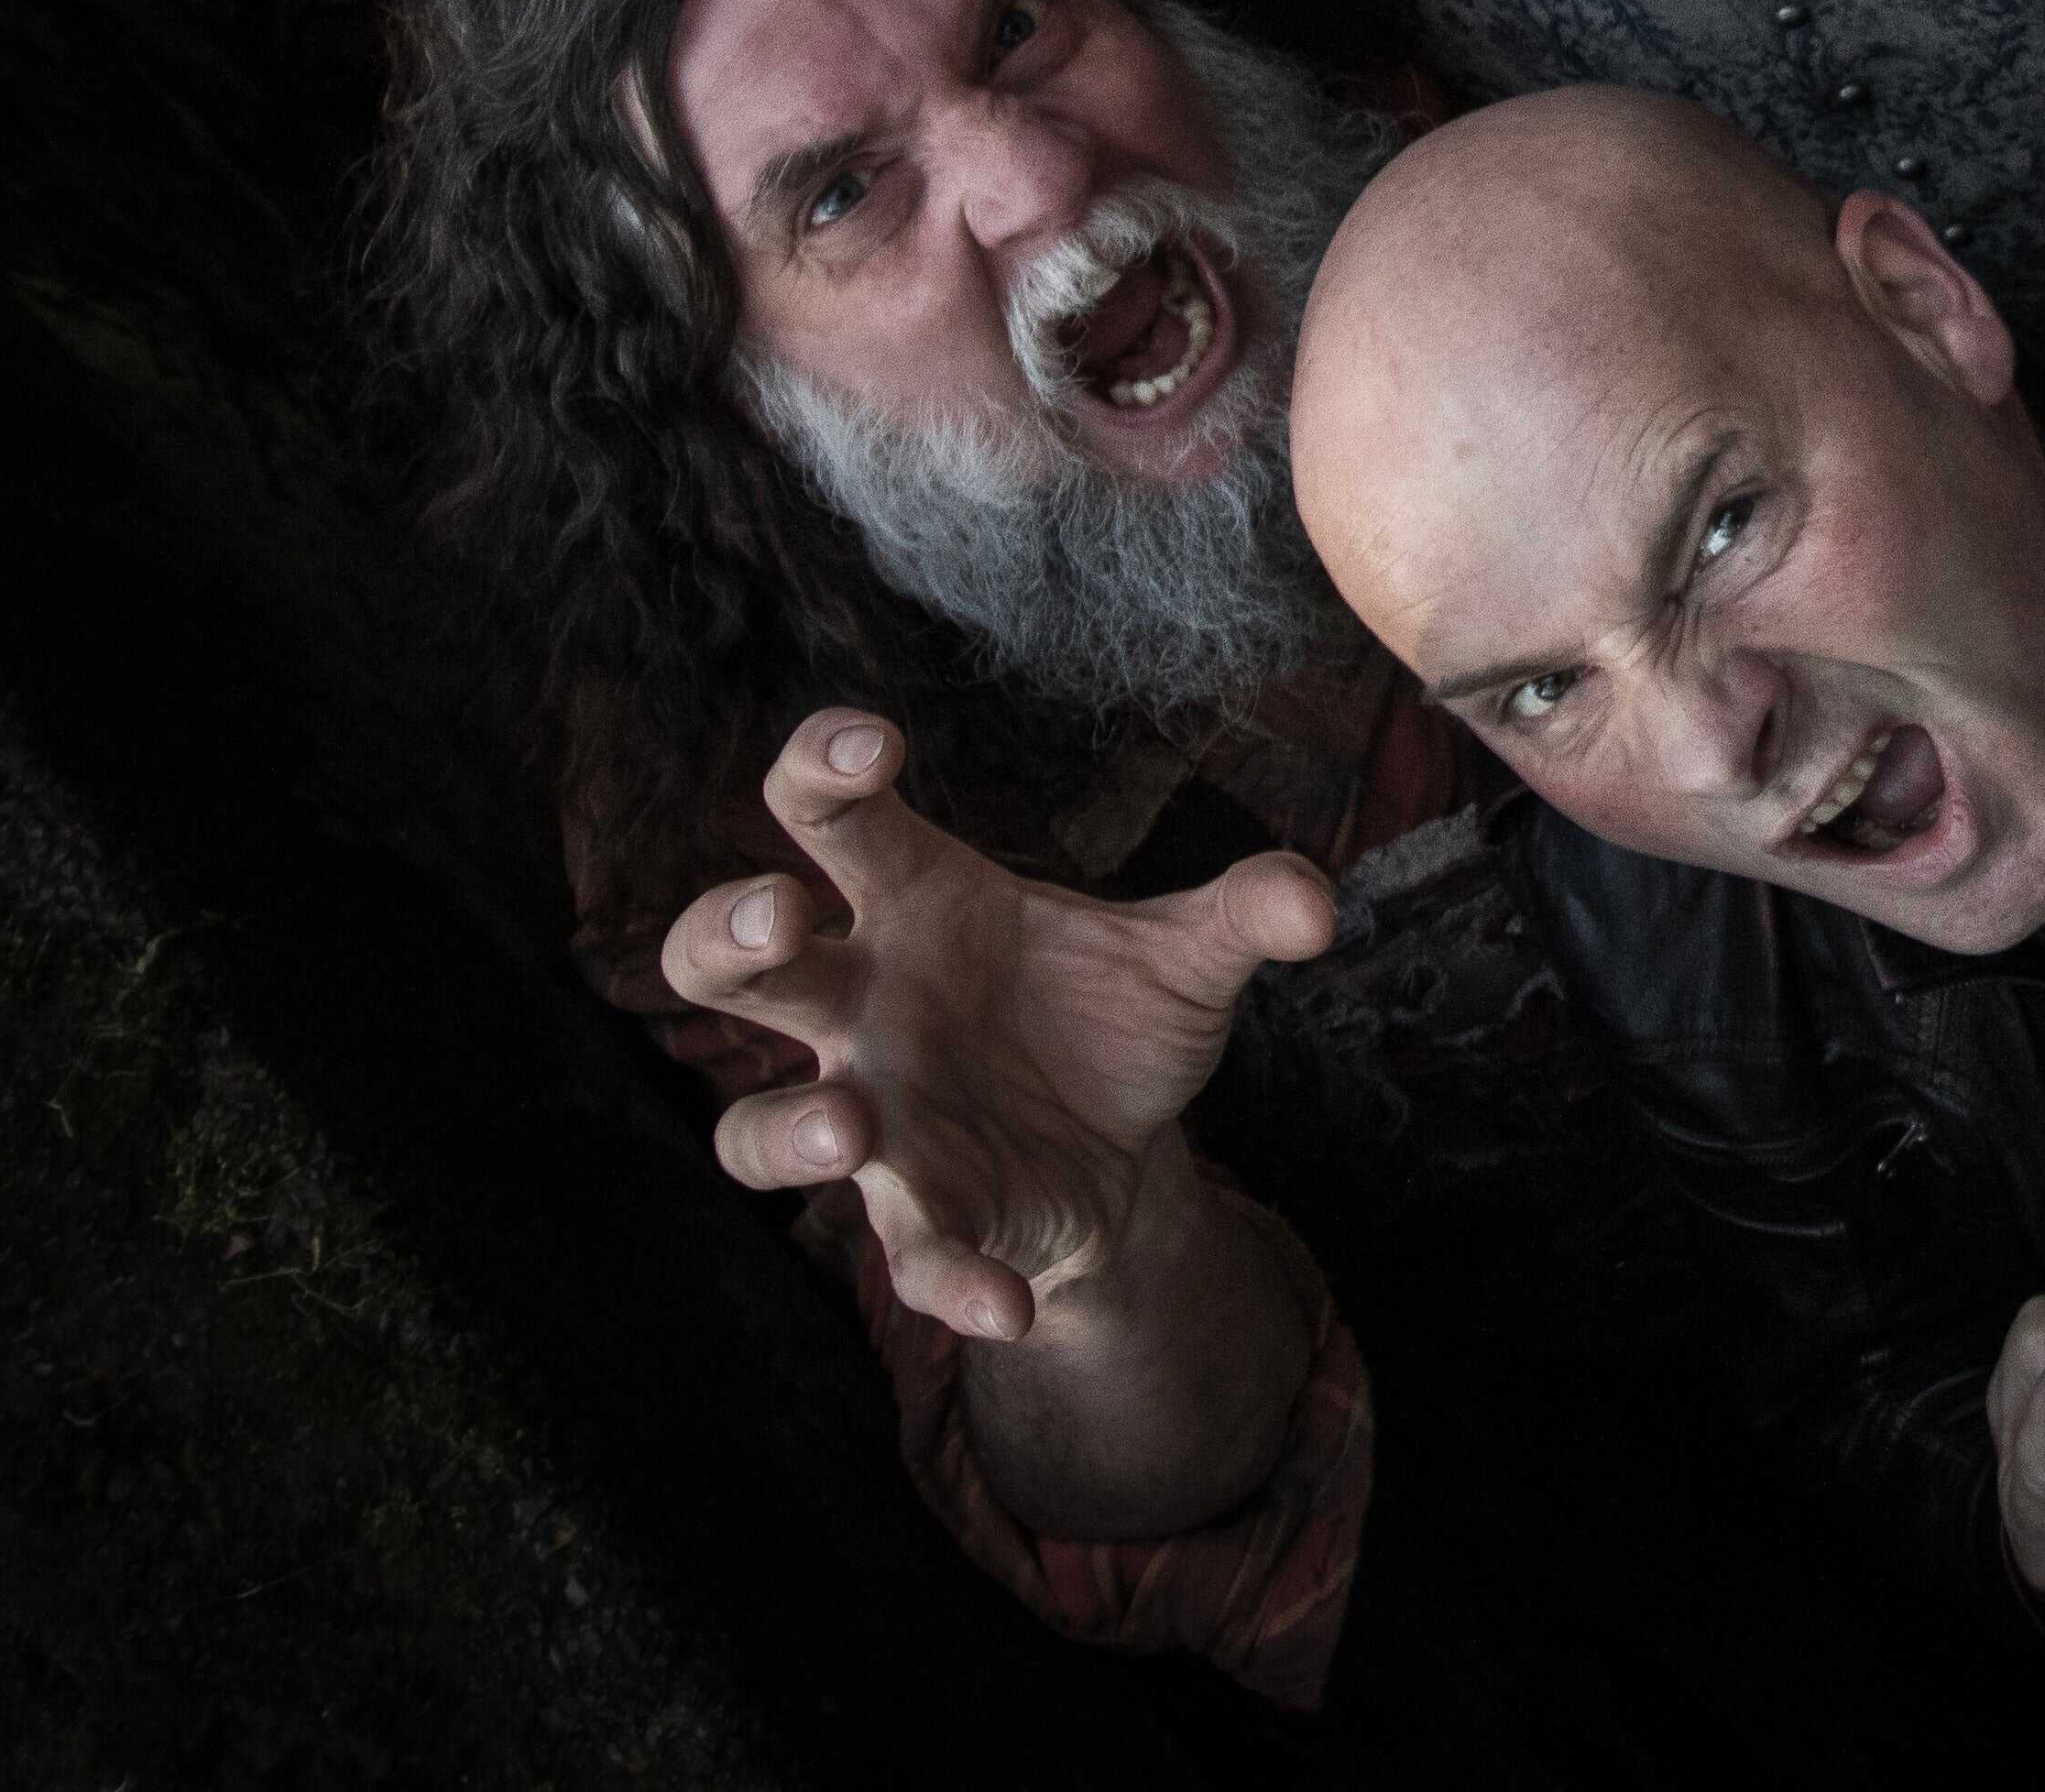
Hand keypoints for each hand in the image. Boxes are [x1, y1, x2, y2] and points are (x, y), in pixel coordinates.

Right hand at [659, 706, 1336, 1344]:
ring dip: (788, 1125)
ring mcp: (875, 1117)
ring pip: (755, 1128)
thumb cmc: (1109, 1016)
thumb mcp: (1188, 958)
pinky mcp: (921, 1215)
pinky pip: (906, 1256)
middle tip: (782, 915)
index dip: (820, 769)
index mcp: (915, 903)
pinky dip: (950, 1281)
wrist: (1126, 1141)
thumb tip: (1319, 904)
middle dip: (729, 932)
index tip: (869, 743)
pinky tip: (1006, 1301)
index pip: (829, 820)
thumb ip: (1246, 912)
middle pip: (725, 961)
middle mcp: (863, 1006)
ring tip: (849, 1117)